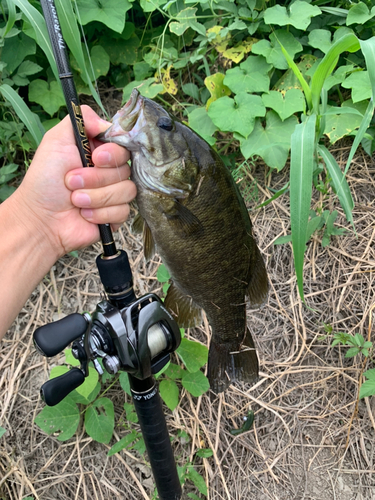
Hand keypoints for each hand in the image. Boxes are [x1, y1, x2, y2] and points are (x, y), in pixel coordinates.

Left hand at [12, 106, 135, 257]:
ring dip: (96, 197)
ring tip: (75, 199)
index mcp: (100, 152)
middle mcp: (109, 172)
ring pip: (126, 191)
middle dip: (97, 178)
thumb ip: (81, 120)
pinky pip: (123, 211)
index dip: (113, 153)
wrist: (41, 218)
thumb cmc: (44, 180)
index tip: (96, 158)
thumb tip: (106, 123)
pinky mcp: (116, 215)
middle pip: (125, 169)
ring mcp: (114, 194)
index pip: (124, 146)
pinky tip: (84, 214)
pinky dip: (100, 213)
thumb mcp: (57, 140)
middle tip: (72, 181)